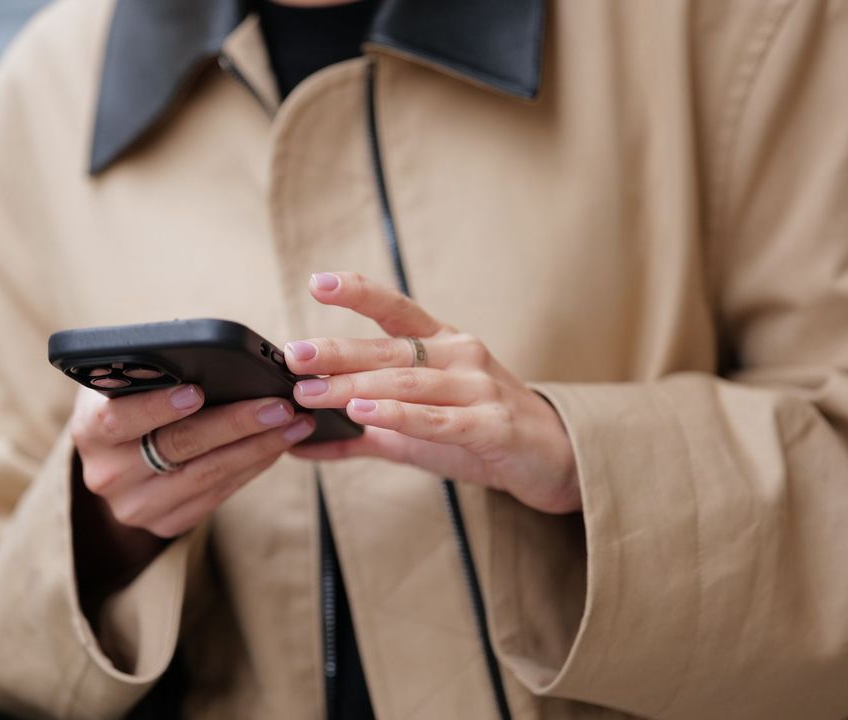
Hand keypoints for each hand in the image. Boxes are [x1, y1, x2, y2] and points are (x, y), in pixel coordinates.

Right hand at [70, 384, 315, 539]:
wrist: (114, 461)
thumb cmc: (126, 402)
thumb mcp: (122, 382)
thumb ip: (148, 370)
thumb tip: (207, 356)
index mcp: (89, 430)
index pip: (118, 419)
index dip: (157, 405)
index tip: (198, 390)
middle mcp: (106, 474)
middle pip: (177, 447)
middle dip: (234, 423)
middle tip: (279, 404)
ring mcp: (136, 506)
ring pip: (206, 475)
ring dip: (258, 447)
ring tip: (295, 422)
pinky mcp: (164, 525)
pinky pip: (217, 495)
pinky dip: (252, 467)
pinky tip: (278, 445)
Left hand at [287, 272, 580, 513]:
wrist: (552, 459)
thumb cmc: (480, 433)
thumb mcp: (418, 428)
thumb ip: (361, 433)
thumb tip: (300, 445)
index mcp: (443, 344)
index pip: (396, 309)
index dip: (358, 293)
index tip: (316, 283)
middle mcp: (460, 355)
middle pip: (390, 350)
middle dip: (337, 352)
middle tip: (294, 355)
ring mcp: (478, 387)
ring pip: (407, 382)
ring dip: (354, 387)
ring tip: (312, 393)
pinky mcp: (491, 425)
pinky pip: (437, 418)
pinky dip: (397, 415)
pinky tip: (363, 412)